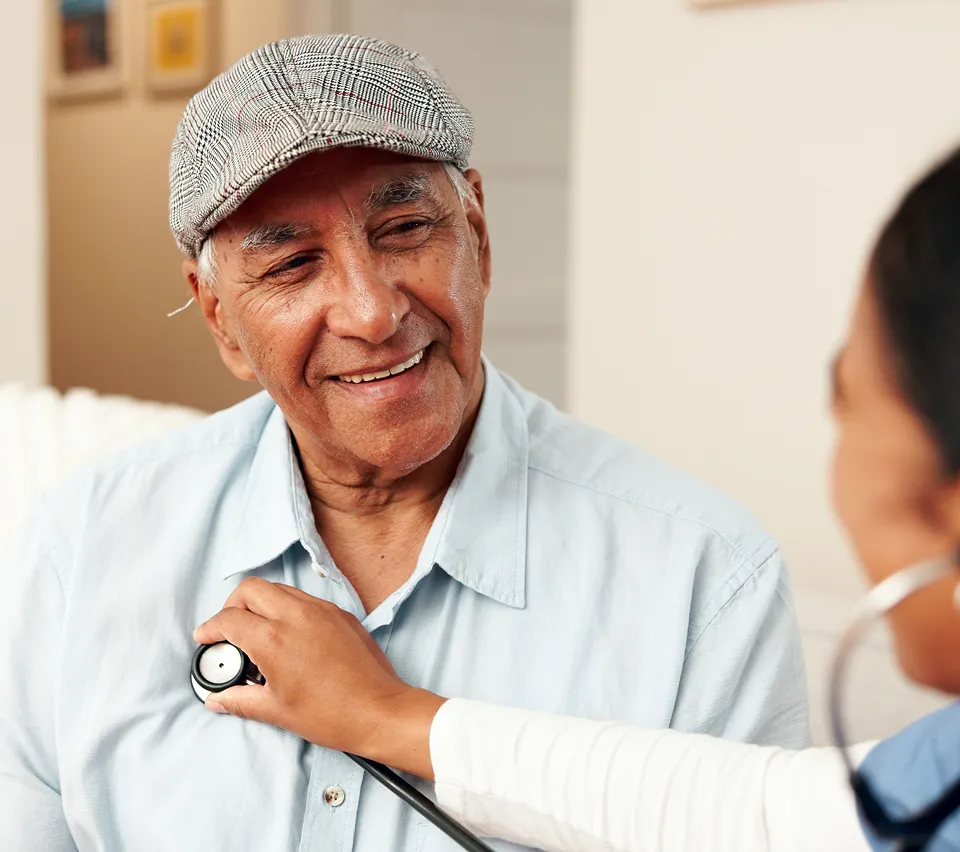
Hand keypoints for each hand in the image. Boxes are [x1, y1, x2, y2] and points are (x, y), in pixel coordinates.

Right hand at [193, 577, 445, 778]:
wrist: (379, 710)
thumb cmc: (330, 715)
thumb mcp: (276, 710)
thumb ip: (239, 700)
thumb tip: (217, 699)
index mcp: (274, 639)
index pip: (229, 618)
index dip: (210, 628)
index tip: (206, 638)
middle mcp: (296, 615)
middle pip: (250, 588)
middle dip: (233, 605)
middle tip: (230, 629)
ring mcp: (321, 610)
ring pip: (279, 589)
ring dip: (262, 603)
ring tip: (259, 632)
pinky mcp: (340, 613)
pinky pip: (305, 598)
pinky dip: (288, 607)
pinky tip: (290, 634)